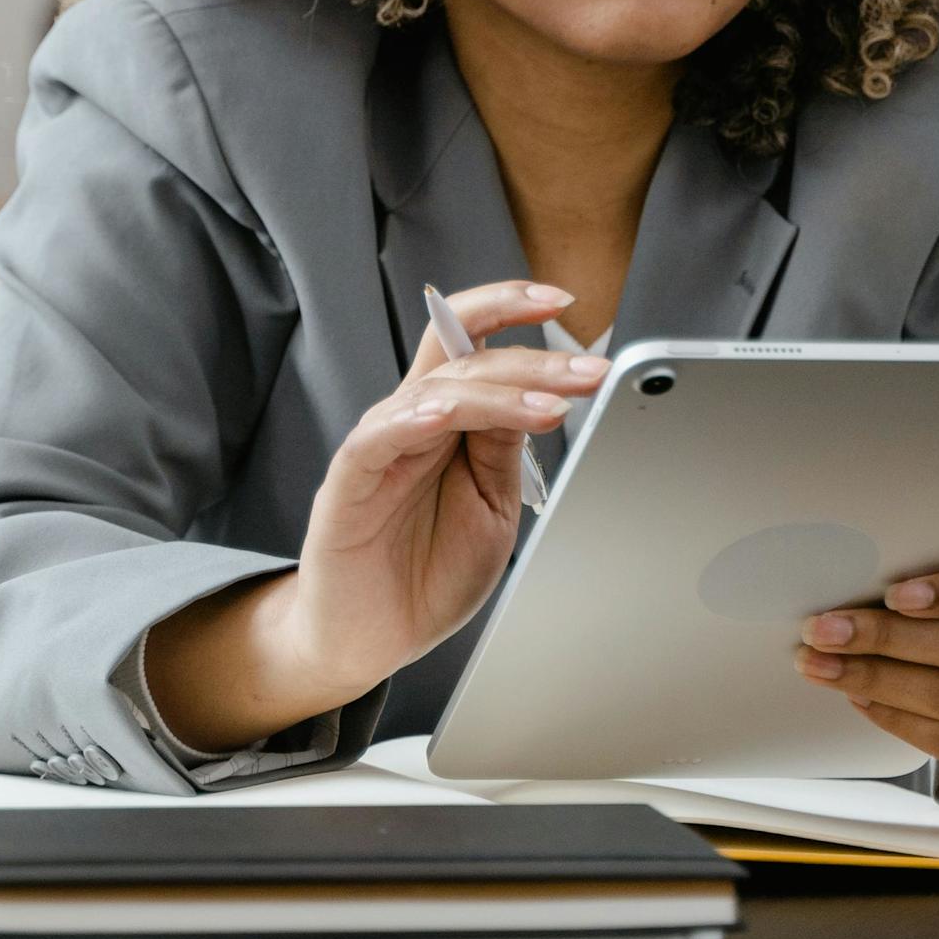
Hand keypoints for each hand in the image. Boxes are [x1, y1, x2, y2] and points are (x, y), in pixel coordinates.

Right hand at [143, 281, 603, 749]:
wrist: (371, 636)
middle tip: (588, 369)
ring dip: (498, 392)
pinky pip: (378, 435)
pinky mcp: (350, 481)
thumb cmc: (428, 571)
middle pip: (466, 359)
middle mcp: (413, 420)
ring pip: (436, 391)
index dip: (512, 310)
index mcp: (449, 420)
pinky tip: (446, 413)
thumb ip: (505, 450)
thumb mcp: (491, 505)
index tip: (565, 302)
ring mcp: (380, 446)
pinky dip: (413, 418)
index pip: (475, 341)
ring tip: (550, 405)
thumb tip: (540, 394)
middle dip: (535, 360)